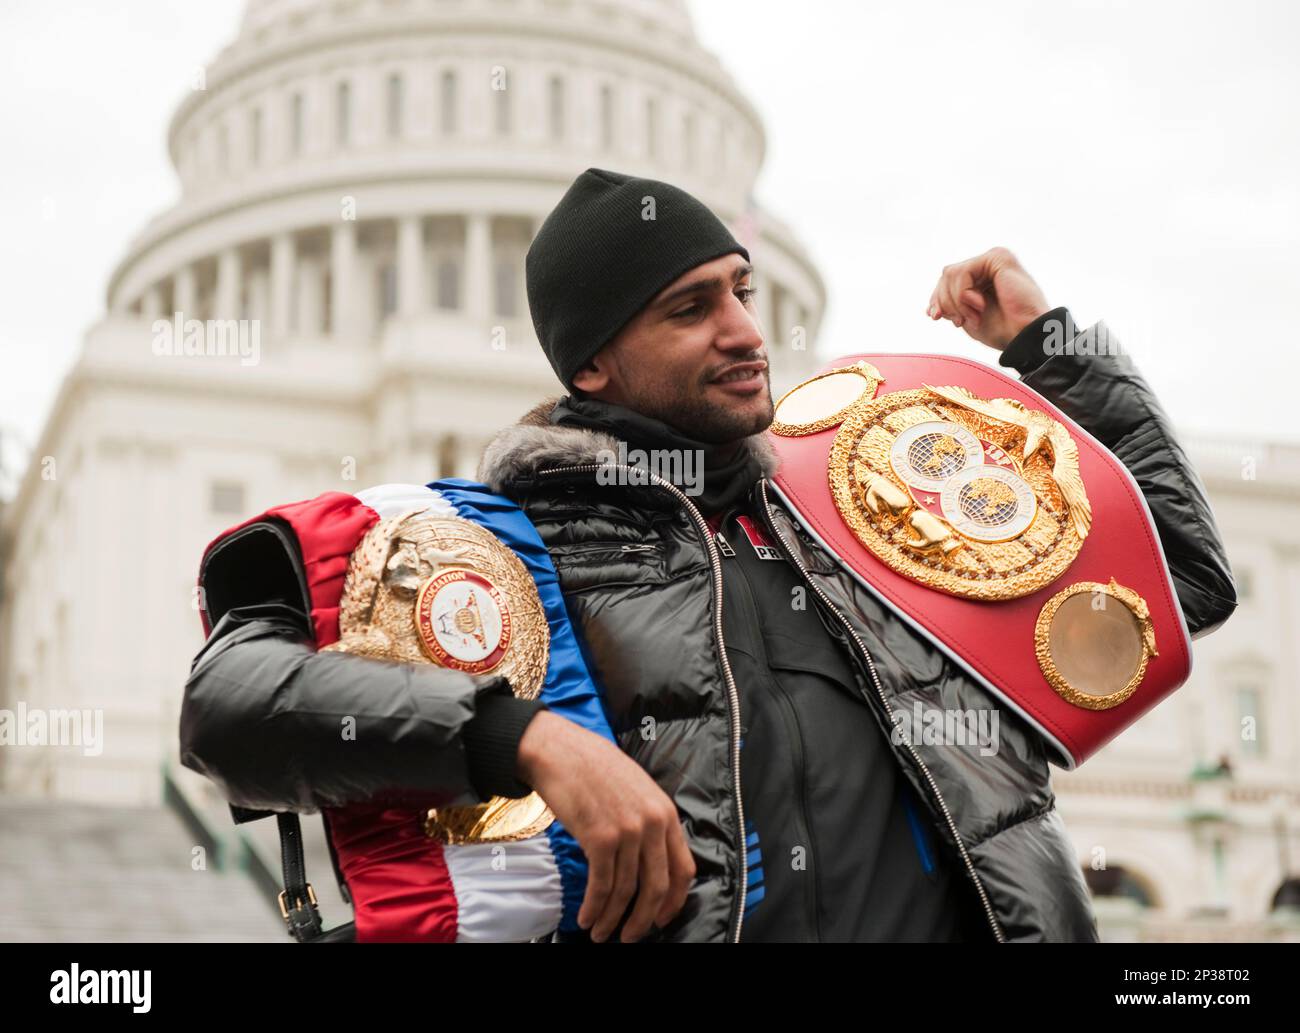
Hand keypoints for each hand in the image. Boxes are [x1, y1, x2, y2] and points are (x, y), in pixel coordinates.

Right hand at [516, 711, 694, 942]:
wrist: (559, 750)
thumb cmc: (592, 768)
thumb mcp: (635, 789)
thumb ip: (647, 821)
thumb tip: (647, 861)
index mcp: (665, 812)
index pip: (684, 869)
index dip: (673, 901)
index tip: (661, 918)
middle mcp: (652, 823)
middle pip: (657, 887)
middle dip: (643, 920)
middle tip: (629, 936)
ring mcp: (628, 831)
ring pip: (626, 892)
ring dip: (612, 919)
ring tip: (600, 933)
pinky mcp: (600, 838)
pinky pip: (601, 885)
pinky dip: (594, 908)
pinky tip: (586, 918)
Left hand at [926, 246, 1049, 350]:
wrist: (1024, 335)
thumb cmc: (1003, 331)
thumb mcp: (967, 318)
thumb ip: (951, 307)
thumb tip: (928, 308)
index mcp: (983, 278)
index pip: (948, 280)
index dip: (937, 299)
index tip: (935, 317)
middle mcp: (988, 265)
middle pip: (946, 275)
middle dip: (945, 301)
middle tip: (959, 322)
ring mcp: (994, 259)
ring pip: (950, 273)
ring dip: (956, 301)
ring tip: (974, 316)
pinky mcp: (998, 257)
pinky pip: (962, 272)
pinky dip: (963, 294)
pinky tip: (979, 305)